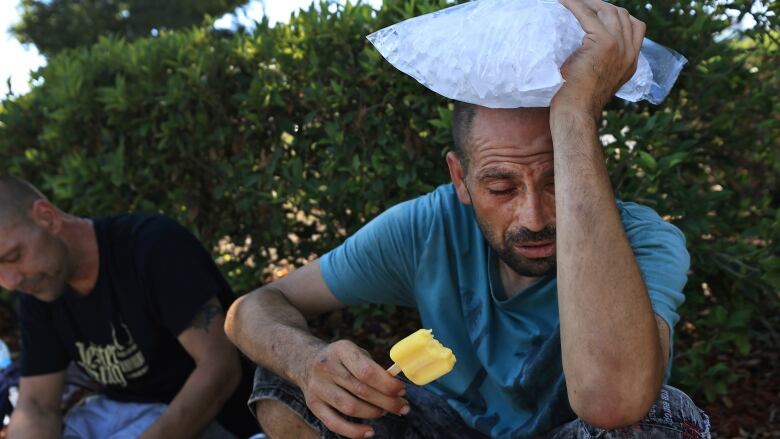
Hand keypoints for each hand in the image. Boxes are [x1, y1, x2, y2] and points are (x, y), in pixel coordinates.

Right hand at [301, 340, 407, 438]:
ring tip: (386, 411)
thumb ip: (374, 368)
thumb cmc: (342, 359)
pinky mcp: (313, 404)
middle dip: (387, 401)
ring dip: (374, 413)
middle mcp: (326, 367)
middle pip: (361, 390)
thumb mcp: (356, 352)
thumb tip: (397, 391)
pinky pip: (334, 423)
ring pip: (350, 408)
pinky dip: (354, 431)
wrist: (305, 360)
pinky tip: (369, 431)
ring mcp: (317, 387)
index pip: (366, 370)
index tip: (402, 390)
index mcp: (341, 349)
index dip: (387, 384)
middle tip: (403, 406)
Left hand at [552, 0, 645, 115]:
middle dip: (601, 5)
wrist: (577, 112)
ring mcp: (620, 46)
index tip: (598, 13)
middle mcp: (630, 52)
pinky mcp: (605, 43)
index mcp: (632, 61)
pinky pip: (588, 15)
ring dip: (588, 3)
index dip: (617, 16)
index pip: (635, 26)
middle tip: (581, 4)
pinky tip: (563, 1)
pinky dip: (575, 5)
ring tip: (571, 1)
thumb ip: (603, 62)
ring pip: (608, 11)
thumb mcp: (598, 79)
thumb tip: (587, 46)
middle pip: (621, 15)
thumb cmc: (579, 100)